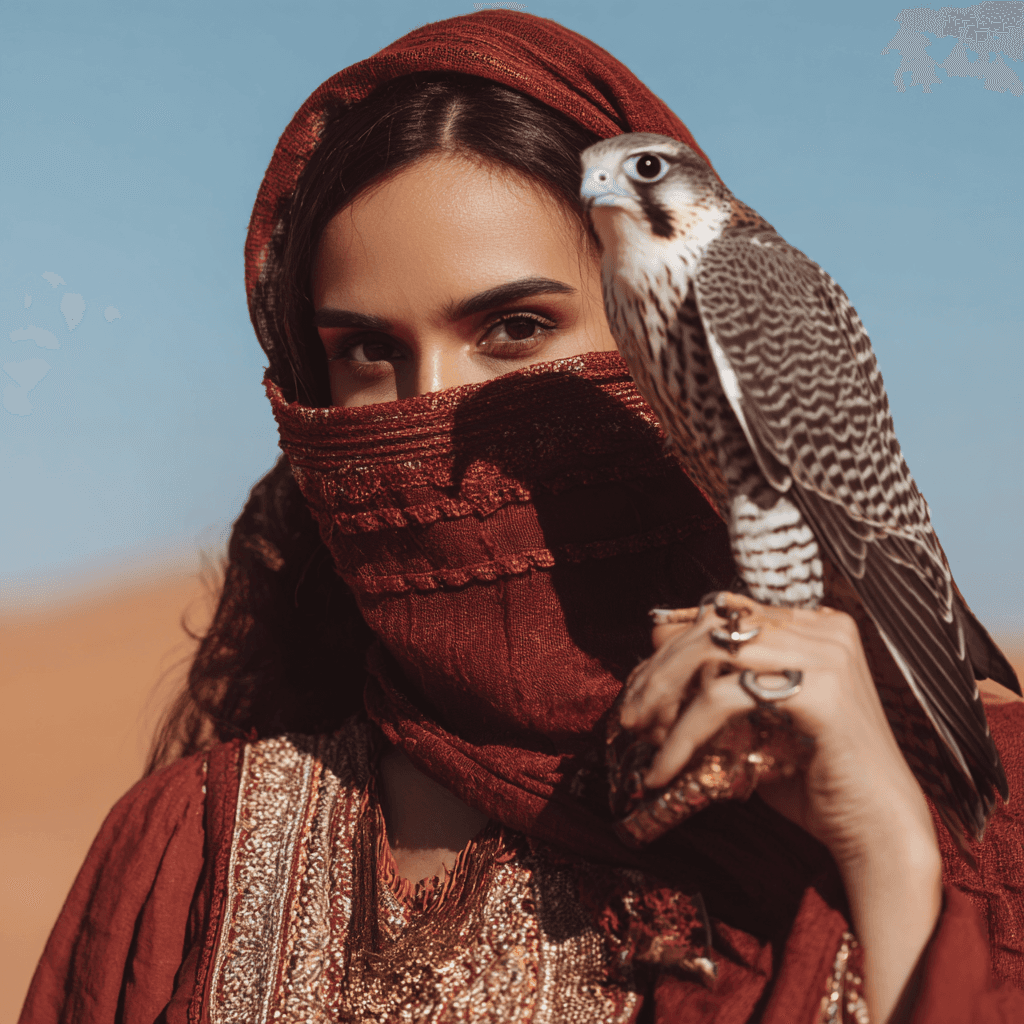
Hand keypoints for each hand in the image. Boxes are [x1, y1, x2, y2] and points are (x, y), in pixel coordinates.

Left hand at [620, 593, 933, 866]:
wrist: (878, 833)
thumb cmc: (814, 778)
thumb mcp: (757, 718)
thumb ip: (719, 682)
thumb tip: (653, 651)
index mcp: (815, 625)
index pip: (724, 612)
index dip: (673, 644)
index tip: (641, 686)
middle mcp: (824, 629)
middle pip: (713, 625)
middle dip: (660, 667)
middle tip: (628, 713)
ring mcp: (826, 656)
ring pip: (712, 651)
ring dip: (662, 692)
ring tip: (636, 732)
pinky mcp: (818, 692)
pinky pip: (724, 698)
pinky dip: (682, 733)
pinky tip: (662, 768)